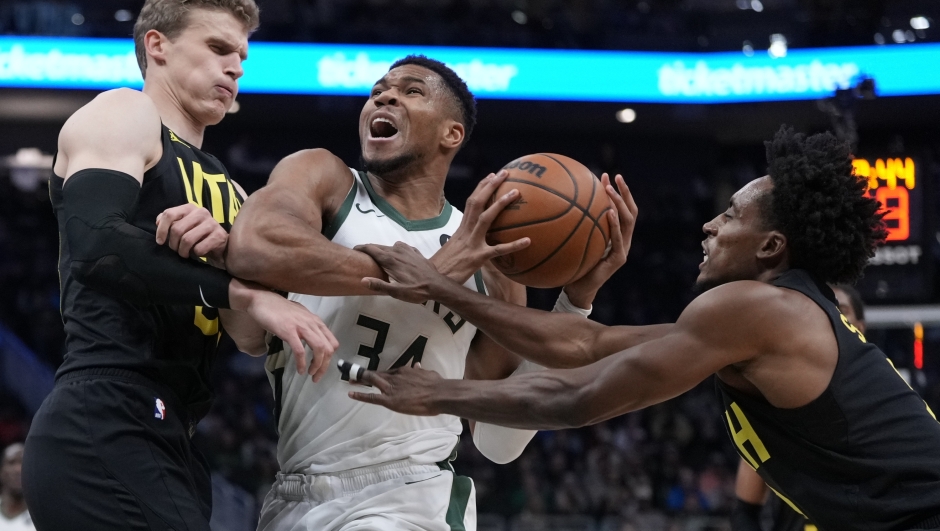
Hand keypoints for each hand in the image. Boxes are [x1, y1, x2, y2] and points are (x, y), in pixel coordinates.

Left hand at [156, 204, 227, 267]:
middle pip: (177, 229)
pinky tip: (198, 253)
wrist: (220, 246)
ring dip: (183, 251)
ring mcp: (211, 223)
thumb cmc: (197, 236)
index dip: (161, 229)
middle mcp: (201, 212)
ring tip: (184, 254)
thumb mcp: (182, 226)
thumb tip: (158, 222)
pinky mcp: (219, 236)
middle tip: (176, 250)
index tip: (160, 242)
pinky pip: (199, 248)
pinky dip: (196, 254)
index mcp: (190, 208)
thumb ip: (170, 222)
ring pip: (187, 239)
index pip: (169, 214)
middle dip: (173, 244)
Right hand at [229, 279, 338, 381]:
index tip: (322, 367)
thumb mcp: (300, 316)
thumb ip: (309, 326)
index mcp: (316, 321)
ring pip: (319, 349)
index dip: (330, 359)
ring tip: (309, 374)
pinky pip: (300, 351)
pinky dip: (301, 363)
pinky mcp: (288, 331)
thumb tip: (314, 339)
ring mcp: (301, 327)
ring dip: (317, 366)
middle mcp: (312, 324)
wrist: (262, 300)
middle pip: (328, 349)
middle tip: (316, 376)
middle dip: (324, 366)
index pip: (333, 343)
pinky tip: (299, 369)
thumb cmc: (279, 309)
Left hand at [347, 364, 443, 415]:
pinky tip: (351, 394)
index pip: (388, 372)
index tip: (373, 374)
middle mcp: (395, 376)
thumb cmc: (436, 384)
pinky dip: (360, 395)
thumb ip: (420, 371)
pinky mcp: (389, 399)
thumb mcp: (427, 373)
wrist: (438, 394)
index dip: (379, 373)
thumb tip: (417, 365)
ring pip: (372, 381)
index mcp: (404, 371)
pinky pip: (372, 397)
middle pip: (376, 374)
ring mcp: (391, 387)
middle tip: (352, 372)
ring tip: (349, 380)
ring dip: (359, 380)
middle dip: (363, 373)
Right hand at [355, 242, 447, 302]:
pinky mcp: (416, 252)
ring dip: (384, 250)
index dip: (361, 248)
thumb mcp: (396, 292)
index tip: (354, 250)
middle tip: (363, 256)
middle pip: (379, 247)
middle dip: (370, 250)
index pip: (371, 249)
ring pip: (391, 246)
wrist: (437, 285)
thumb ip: (379, 285)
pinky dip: (396, 250)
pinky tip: (398, 257)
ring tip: (380, 258)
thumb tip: (363, 280)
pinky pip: (402, 247)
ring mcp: (408, 250)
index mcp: (390, 260)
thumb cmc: (416, 290)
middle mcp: (397, 251)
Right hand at [430, 171, 530, 282]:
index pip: (471, 202)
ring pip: (486, 218)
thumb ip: (463, 241)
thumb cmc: (442, 267)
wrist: (432, 279)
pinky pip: (498, 250)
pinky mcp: (477, 258)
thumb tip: (473, 240)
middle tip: (504, 173)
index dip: (481, 187)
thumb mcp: (452, 249)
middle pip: (477, 203)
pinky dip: (513, 245)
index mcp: (461, 229)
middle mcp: (466, 231)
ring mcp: (472, 243)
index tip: (491, 175)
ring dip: (500, 204)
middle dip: (490, 186)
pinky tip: (528, 241)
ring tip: (516, 192)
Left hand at [564, 174, 637, 308]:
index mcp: (616, 235)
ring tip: (610, 190)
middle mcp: (623, 240)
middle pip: (630, 211)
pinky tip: (608, 213)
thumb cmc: (573, 265)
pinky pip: (617, 239)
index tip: (609, 175)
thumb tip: (556, 203)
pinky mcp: (618, 259)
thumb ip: (573, 225)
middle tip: (614, 177)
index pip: (623, 209)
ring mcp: (623, 249)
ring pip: (628, 222)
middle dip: (624, 192)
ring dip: (619, 203)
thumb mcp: (573, 241)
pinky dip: (615, 225)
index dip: (619, 192)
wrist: (578, 290)